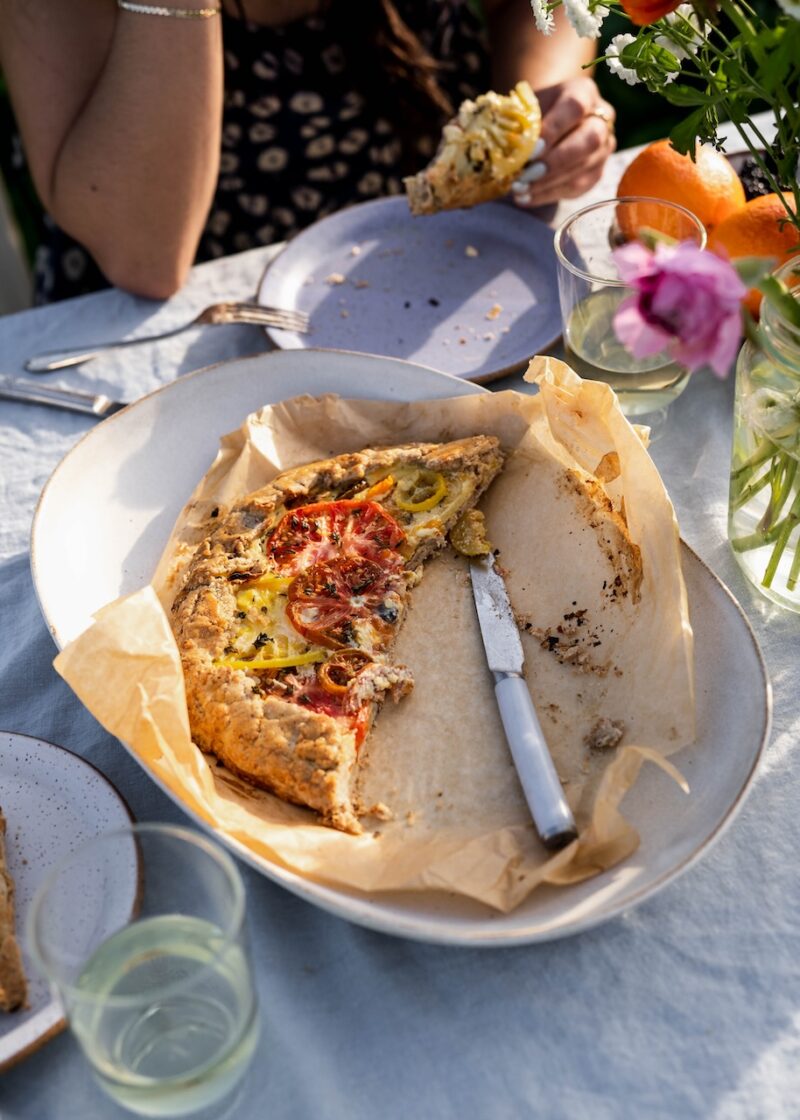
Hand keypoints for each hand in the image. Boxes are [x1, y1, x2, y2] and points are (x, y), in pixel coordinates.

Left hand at [511, 77, 615, 208]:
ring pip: (582, 169)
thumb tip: (503, 148)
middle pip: (588, 141)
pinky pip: (576, 188)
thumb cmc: (536, 112)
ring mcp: (603, 149)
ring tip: (519, 190)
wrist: (551, 120)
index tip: (530, 150)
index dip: (553, 129)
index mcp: (584, 93)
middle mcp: (601, 120)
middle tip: (525, 176)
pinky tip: (526, 198)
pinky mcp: (596, 173)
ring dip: (547, 184)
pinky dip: (548, 195)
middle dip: (554, 162)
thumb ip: (519, 122)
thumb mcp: (527, 107)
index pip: (575, 108)